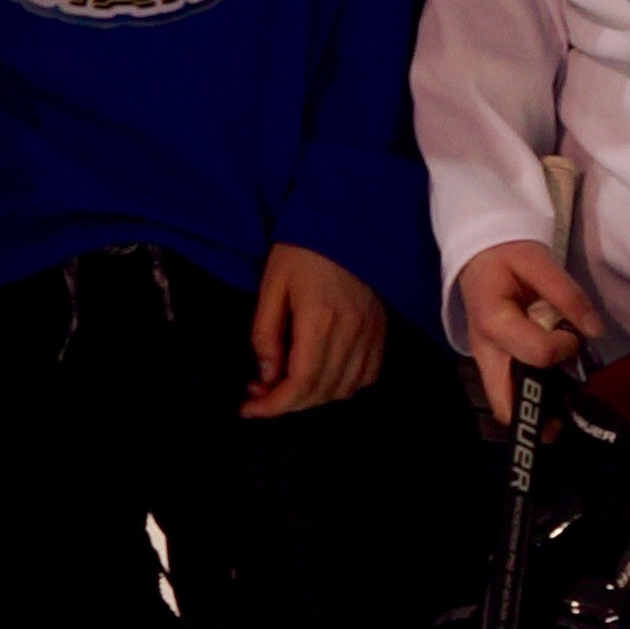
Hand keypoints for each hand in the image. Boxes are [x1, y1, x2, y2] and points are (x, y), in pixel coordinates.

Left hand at [242, 243, 388, 416]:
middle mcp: (351, 332)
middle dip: (286, 403)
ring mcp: (370, 333)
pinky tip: (322, 376)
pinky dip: (343, 386)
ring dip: (313, 397)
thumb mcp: (271, 286)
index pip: (300, 383)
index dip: (274, 405)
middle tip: (260, 392)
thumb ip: (266, 334)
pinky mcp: (380, 329)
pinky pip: (367, 375)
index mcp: (320, 320)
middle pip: (321, 391)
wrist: (344, 221)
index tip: (249, 407)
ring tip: (286, 384)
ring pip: (344, 389)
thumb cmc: (301, 249)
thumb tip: (267, 376)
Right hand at [456, 237, 604, 421]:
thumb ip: (568, 295)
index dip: (564, 347)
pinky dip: (532, 398)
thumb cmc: (507, 256)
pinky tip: (554, 389)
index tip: (573, 334)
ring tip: (565, 401)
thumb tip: (595, 330)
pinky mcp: (493, 365)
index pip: (538, 354)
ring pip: (507, 406)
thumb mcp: (539, 261)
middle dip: (539, 415)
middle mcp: (484, 351)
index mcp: (493, 322)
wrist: (479, 255)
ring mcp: (486, 362)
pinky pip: (511, 393)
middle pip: (506, 404)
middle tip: (569, 411)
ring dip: (537, 410)